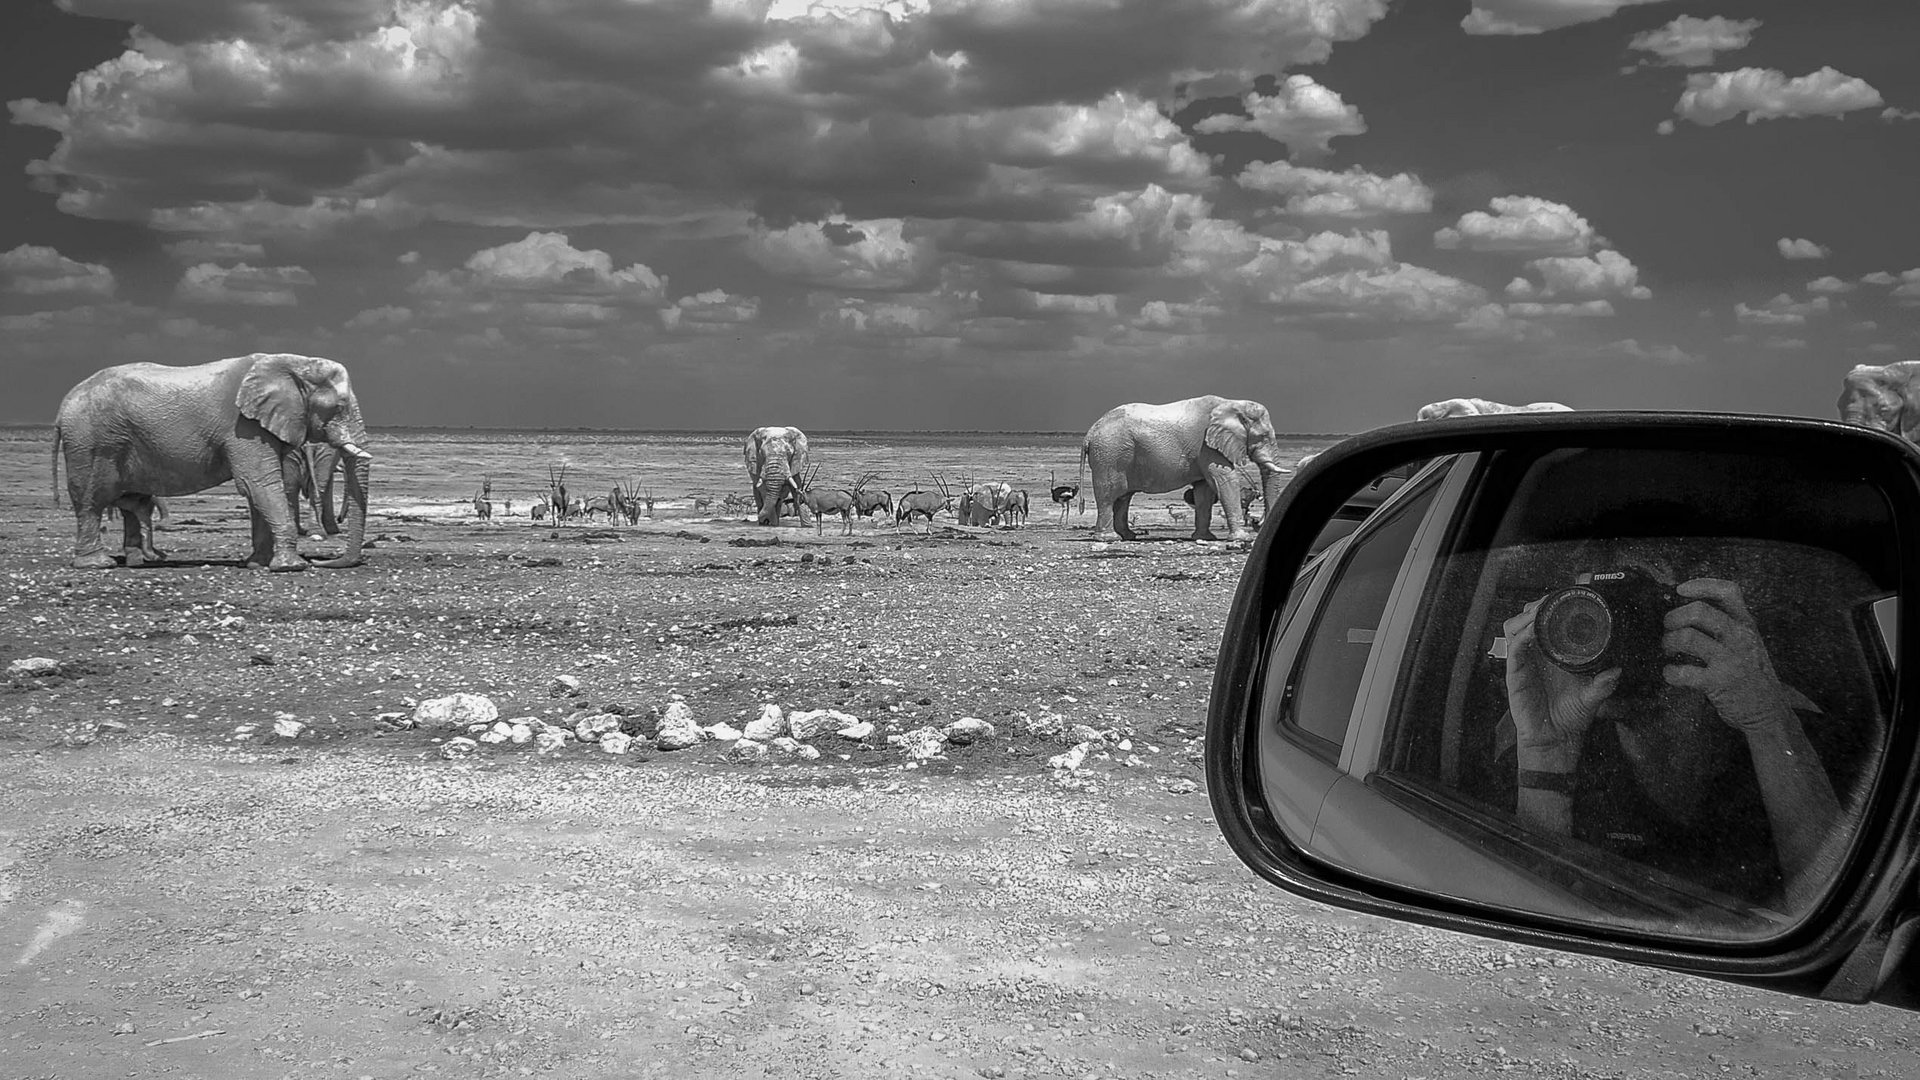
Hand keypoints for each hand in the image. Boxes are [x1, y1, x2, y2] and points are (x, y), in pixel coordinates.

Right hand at [1505, 599, 1619, 771]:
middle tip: (1549, 601)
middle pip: (1526, 617)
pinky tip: (1531, 633)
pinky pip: (1513, 650)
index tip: (1565, 595)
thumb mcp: (1593, 697)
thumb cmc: (1571, 715)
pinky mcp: (1515, 674)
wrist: (1556, 738)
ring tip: (1538, 612)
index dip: (1552, 605)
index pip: (1547, 620)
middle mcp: (1538, 653)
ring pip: (1514, 627)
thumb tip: (1618, 670)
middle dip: (1536, 605)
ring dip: (1525, 617)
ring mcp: (1524, 661)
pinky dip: (1521, 638)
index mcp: (1555, 652)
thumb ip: (1604, 684)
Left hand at [1663, 578, 1792, 732]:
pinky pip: (1683, 672)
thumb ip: (1725, 627)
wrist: (1769, 713)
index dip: (1701, 585)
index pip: (1728, 591)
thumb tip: (1684, 611)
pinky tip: (1671, 674)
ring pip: (1687, 637)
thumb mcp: (1747, 644)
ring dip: (1668, 642)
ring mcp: (1730, 659)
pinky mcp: (1719, 682)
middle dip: (1673, 617)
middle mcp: (1740, 637)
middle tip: (1668, 629)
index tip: (1680, 590)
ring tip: (1667, 650)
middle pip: (1699, 611)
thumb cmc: (1751, 675)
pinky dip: (1670, 672)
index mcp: (1747, 624)